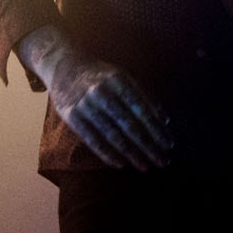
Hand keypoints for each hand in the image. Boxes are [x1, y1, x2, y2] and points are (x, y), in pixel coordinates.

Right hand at [20, 26, 173, 169]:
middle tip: (163, 161)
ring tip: (145, 166)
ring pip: (113, 136)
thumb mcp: (123, 76)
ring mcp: (85, 105)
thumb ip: (143, 96)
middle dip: (149, 146)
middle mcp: (102, 92)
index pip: (142, 110)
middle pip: (130, 126)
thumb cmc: (100, 74)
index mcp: (118, 80)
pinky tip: (122, 164)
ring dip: (132, 154)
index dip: (156, 129)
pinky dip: (108, 154)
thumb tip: (165, 120)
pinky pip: (92, 140)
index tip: (169, 144)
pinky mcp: (71, 116)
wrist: (63, 65)